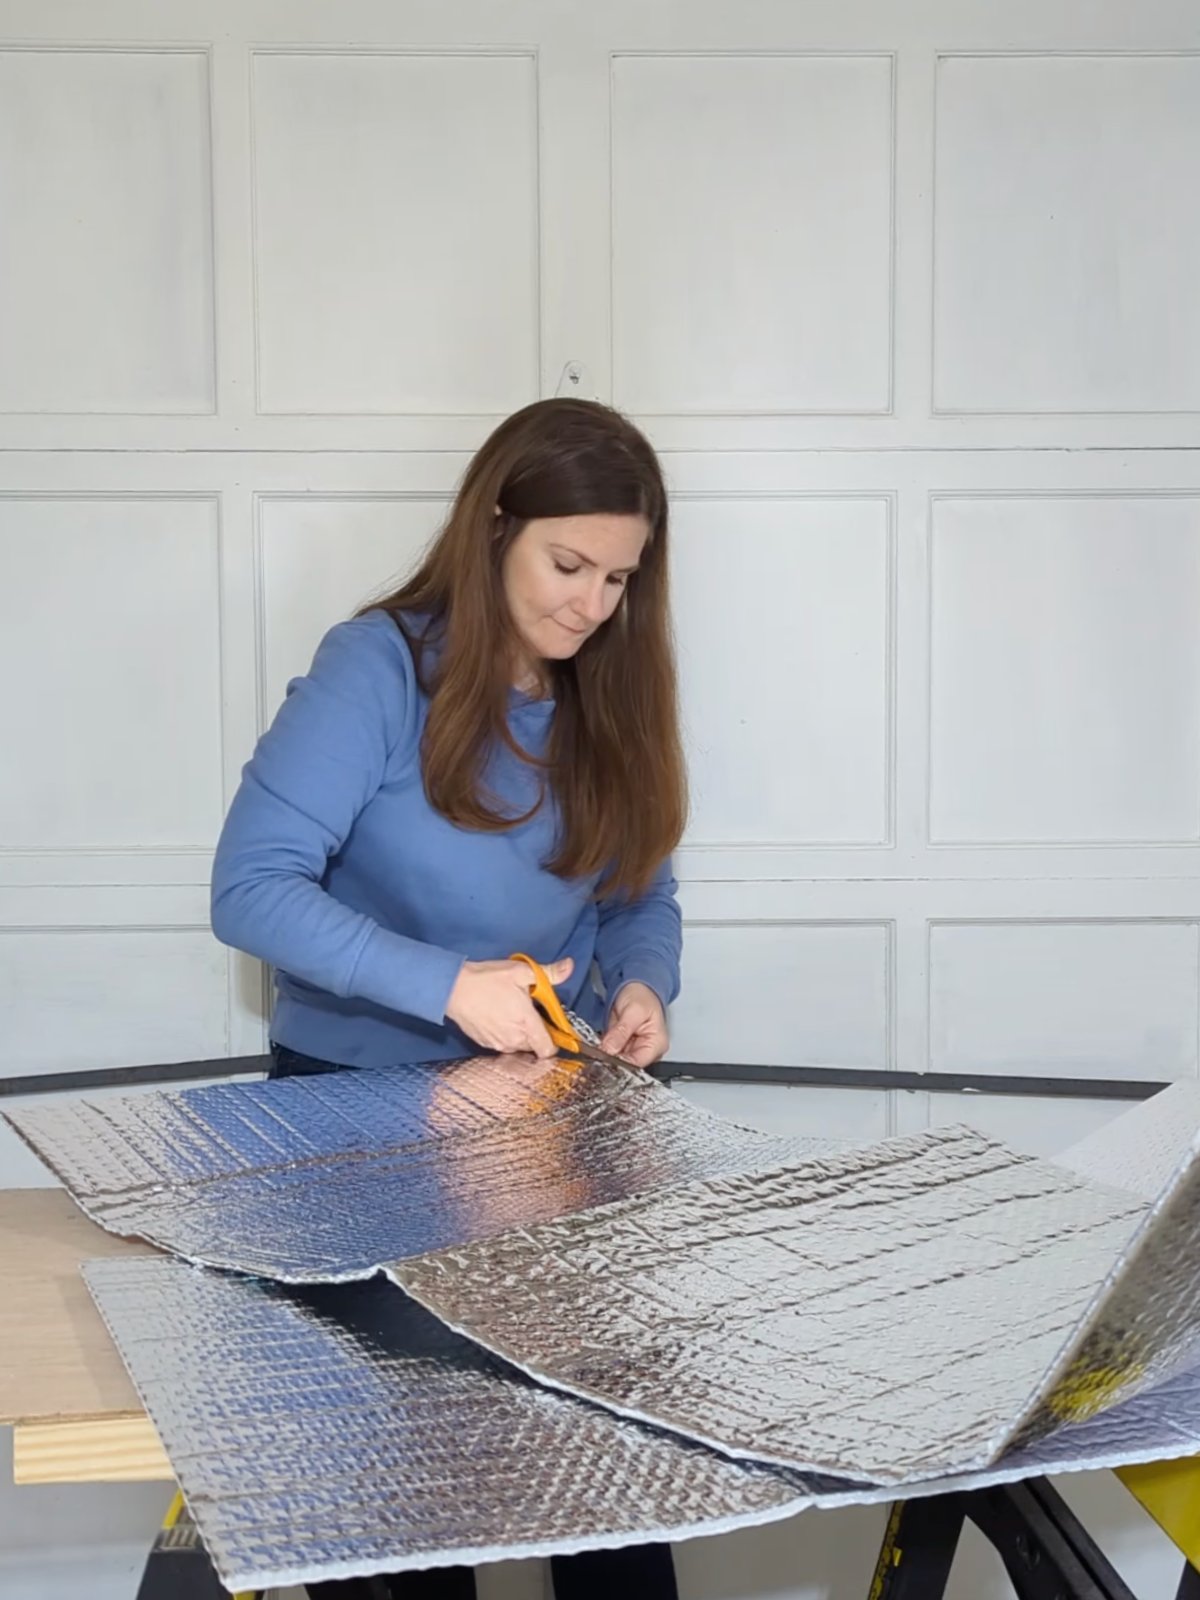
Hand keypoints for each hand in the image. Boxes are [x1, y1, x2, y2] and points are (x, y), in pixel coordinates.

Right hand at [445, 957, 572, 1058]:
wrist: (453, 988)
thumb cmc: (487, 979)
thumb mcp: (521, 971)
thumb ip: (549, 973)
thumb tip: (569, 966)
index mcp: (527, 1023)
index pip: (548, 1049)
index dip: (555, 1041)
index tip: (553, 1028)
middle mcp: (514, 1039)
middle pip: (534, 1046)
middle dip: (536, 1032)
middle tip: (529, 1012)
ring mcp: (498, 1043)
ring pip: (518, 1046)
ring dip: (520, 1034)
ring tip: (512, 1013)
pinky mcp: (485, 1044)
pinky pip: (503, 1044)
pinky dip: (505, 1035)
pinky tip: (498, 1018)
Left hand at [601, 982, 668, 1068]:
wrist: (636, 985)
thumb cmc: (642, 994)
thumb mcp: (633, 1011)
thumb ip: (621, 1032)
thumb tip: (610, 1049)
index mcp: (657, 1044)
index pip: (637, 1063)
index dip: (619, 1063)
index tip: (602, 1059)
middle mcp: (646, 1050)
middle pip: (626, 1064)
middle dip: (609, 1059)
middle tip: (595, 1054)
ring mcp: (633, 1048)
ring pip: (615, 1059)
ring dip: (604, 1055)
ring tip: (595, 1047)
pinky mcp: (622, 1045)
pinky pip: (610, 1051)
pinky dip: (602, 1049)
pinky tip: (596, 1045)